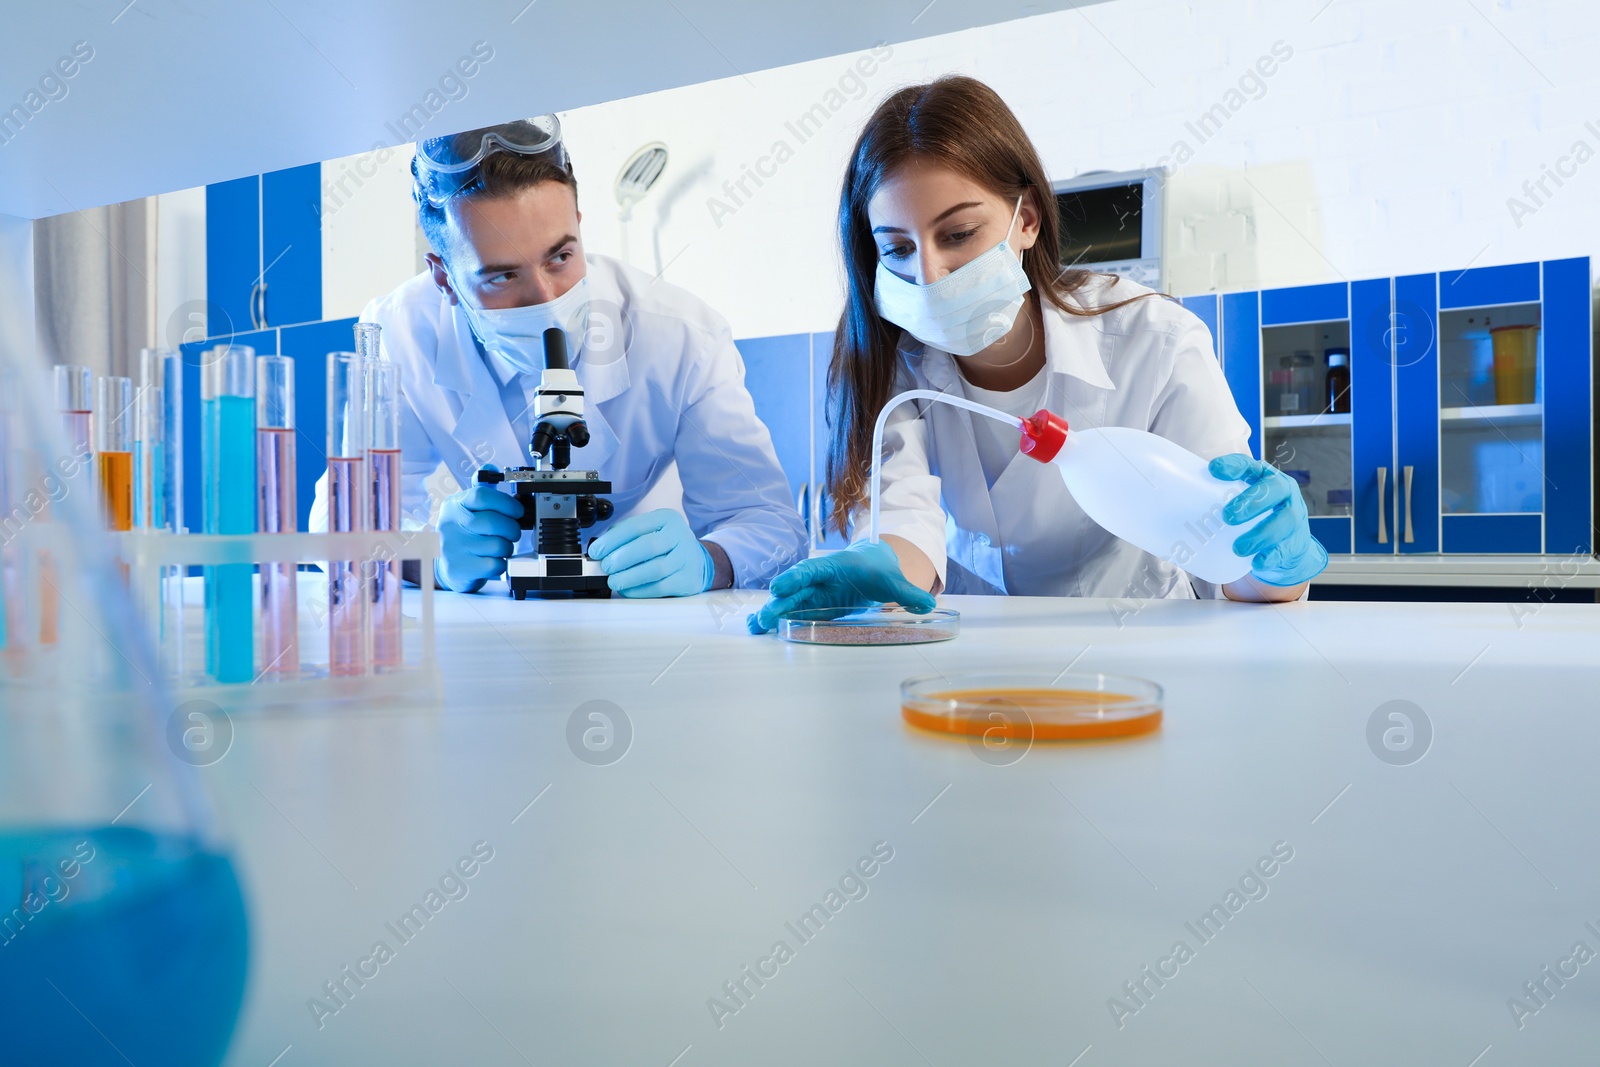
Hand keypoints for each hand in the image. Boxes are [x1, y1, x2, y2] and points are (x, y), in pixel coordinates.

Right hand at [436, 466, 523, 592]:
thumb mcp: (467, 508)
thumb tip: (490, 469)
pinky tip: (494, 560)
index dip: (506, 503)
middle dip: (512, 528)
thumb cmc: (464, 533)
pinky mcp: (459, 568)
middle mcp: (451, 524)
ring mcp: (453, 547)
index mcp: (455, 505)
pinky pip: (494, 564)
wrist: (448, 565)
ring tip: (500, 547)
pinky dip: (501, 563)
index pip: (482, 496)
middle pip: (494, 522)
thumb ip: (482, 490)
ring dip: (507, 547)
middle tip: (512, 532)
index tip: (517, 511)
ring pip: (498, 545)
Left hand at [588, 508, 712, 597]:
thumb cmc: (667, 546)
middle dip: (621, 558)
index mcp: (666, 519)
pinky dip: (639, 590)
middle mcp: (679, 535)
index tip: (597, 551)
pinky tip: (628, 590)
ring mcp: (686, 558)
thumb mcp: (651, 530)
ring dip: (629, 577)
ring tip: (614, 581)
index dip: (612, 540)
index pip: (635, 526)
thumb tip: (602, 548)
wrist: (697, 561)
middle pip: (647, 546)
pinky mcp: (687, 579)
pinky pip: (660, 587)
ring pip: (655, 569)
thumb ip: (627, 535)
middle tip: (606, 566)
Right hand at [747, 539, 935, 633]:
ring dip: (772, 613)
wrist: (872, 565)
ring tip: (756, 626)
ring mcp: (813, 594)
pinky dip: (776, 619)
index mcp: (834, 567)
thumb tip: (927, 604)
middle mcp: (818, 579)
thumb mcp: (893, 581)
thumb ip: (907, 593)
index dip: (795, 579)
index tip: (779, 587)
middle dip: (779, 602)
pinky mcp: (812, 607)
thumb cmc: (879, 570)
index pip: (811, 571)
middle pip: (795, 589)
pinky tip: (760, 629)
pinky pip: (792, 612)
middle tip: (765, 616)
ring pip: (789, 602)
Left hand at [1209, 454, 1328, 585]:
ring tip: (1238, 547)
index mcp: (1261, 478)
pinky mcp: (1294, 542)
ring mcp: (1292, 517)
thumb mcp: (1236, 503)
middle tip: (1227, 516)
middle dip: (1251, 502)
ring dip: (1260, 533)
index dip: (1234, 466)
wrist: (1286, 546)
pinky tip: (1257, 562)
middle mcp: (1281, 493)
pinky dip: (1270, 556)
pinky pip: (1285, 549)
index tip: (1213, 470)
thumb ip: (1210, 502)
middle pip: (1272, 489)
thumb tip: (1161, 512)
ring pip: (1282, 521)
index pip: (1249, 466)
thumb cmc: (1252, 519)